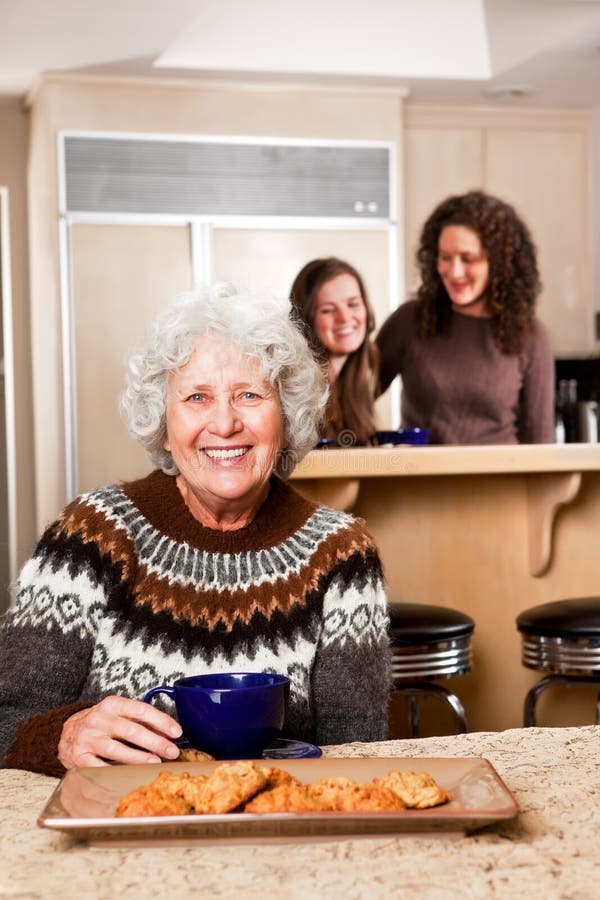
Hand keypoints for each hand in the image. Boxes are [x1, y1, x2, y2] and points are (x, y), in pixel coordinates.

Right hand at [58, 695, 182, 768]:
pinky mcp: (79, 758)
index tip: (176, 731)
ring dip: (139, 758)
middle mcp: (98, 719)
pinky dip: (116, 772)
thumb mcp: (118, 714)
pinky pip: (100, 768)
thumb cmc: (100, 724)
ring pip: (117, 750)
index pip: (141, 710)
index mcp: (111, 705)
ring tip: (155, 762)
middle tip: (172, 751)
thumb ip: (141, 721)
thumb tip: (167, 733)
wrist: (66, 733)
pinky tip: (130, 775)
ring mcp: (88, 739)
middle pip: (131, 730)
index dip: (161, 721)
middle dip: (155, 742)